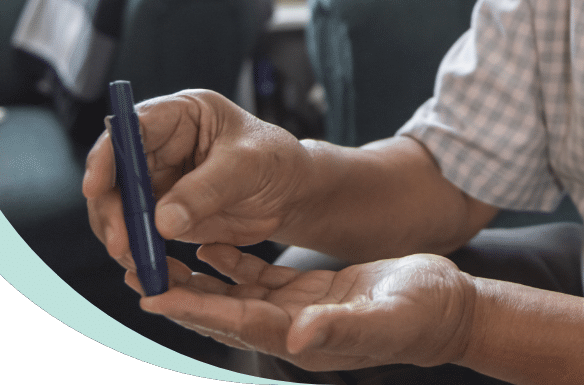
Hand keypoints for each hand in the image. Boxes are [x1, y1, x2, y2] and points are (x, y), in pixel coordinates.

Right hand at [83, 89, 311, 269]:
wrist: (292, 193)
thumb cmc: (276, 162)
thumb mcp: (248, 167)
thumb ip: (207, 189)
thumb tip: (162, 222)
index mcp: (181, 114)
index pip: (131, 127)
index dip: (107, 155)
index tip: (96, 187)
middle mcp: (161, 144)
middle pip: (114, 173)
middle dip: (111, 209)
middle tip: (122, 243)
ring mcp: (158, 178)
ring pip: (118, 207)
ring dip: (121, 236)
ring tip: (141, 262)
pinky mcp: (161, 211)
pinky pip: (137, 232)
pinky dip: (139, 252)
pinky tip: (153, 270)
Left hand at [133, 245, 476, 371]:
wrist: (447, 308)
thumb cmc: (423, 314)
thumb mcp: (387, 318)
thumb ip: (342, 329)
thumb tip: (298, 336)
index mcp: (303, 339)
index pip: (235, 322)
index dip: (194, 308)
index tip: (154, 294)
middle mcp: (291, 329)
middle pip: (222, 311)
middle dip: (179, 292)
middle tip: (137, 271)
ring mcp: (296, 312)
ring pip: (232, 294)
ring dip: (196, 278)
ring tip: (159, 257)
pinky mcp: (306, 294)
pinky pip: (257, 279)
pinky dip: (231, 262)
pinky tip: (211, 244)